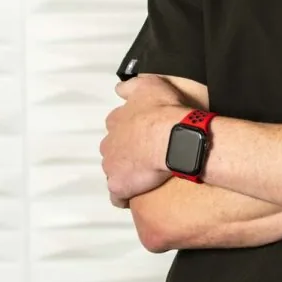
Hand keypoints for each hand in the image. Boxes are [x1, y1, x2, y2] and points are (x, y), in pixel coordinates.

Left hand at [100, 74, 191, 208]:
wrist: (173, 138)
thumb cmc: (164, 111)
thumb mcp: (149, 85)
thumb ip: (131, 86)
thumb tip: (119, 89)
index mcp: (116, 121)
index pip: (116, 126)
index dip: (130, 130)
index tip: (143, 133)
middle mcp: (108, 144)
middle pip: (113, 149)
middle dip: (126, 152)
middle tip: (147, 154)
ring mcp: (111, 167)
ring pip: (115, 171)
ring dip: (127, 172)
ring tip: (147, 174)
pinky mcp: (118, 187)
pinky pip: (118, 196)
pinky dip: (125, 196)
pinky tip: (139, 194)